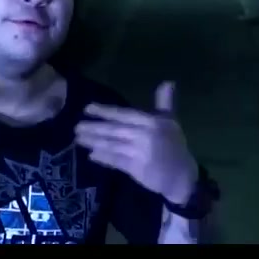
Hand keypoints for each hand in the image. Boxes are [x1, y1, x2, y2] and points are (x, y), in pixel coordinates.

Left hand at [74, 82, 198, 204]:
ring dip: (93, 142)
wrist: (183, 176)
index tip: (87, 108)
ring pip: (112, 145)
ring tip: (78, 139)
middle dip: (94, 128)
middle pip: (114, 130)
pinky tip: (91, 155)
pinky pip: (116, 161)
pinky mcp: (137, 169)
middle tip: (76, 127)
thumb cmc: (174, 146)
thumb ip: (165, 102)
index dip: (105, 111)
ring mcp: (140, 153)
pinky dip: (103, 158)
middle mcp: (145, 135)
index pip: (124, 114)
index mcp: (152, 121)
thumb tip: (168, 82)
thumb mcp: (171, 121)